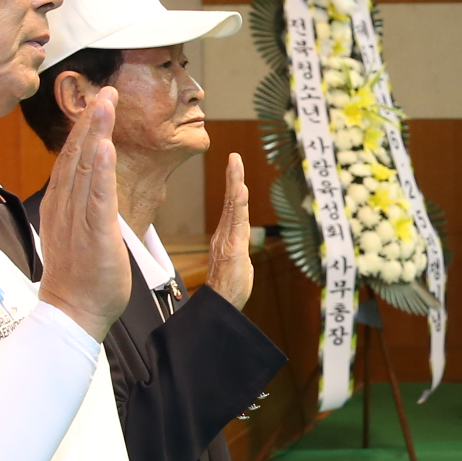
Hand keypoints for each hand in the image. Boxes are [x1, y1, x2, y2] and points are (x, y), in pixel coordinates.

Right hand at [36, 88, 132, 338]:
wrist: (74, 312)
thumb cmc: (79, 277)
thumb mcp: (76, 232)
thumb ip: (81, 206)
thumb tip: (89, 187)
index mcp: (61, 205)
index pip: (71, 158)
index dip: (86, 129)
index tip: (100, 104)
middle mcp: (65, 206)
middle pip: (75, 154)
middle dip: (92, 120)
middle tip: (107, 91)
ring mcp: (77, 219)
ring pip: (84, 168)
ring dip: (96, 133)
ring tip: (106, 104)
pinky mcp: (93, 234)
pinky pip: (96, 197)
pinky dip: (100, 170)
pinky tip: (104, 147)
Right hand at [204, 151, 254, 309]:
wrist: (221, 304)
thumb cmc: (229, 288)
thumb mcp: (238, 264)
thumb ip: (238, 251)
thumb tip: (240, 248)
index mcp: (226, 236)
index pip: (232, 207)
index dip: (233, 186)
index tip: (235, 166)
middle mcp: (224, 234)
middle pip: (230, 200)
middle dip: (233, 177)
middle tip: (234, 156)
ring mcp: (227, 239)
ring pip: (232, 207)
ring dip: (235, 184)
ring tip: (235, 165)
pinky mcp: (233, 247)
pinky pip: (236, 221)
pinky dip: (237, 204)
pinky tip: (240, 190)